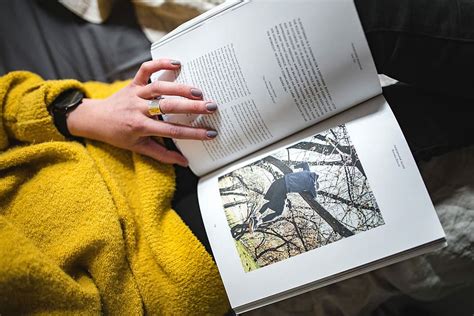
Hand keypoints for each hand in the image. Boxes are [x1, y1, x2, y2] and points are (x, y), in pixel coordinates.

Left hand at [67, 59, 217, 166]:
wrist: (95, 120)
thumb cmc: (118, 136)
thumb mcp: (139, 148)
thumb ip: (162, 155)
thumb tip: (184, 162)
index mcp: (140, 127)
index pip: (172, 131)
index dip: (193, 133)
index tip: (211, 133)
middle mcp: (138, 109)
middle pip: (168, 107)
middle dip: (192, 108)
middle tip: (212, 107)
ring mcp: (135, 94)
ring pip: (160, 88)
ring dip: (180, 88)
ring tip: (199, 92)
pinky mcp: (133, 83)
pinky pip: (145, 70)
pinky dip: (159, 63)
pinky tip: (177, 63)